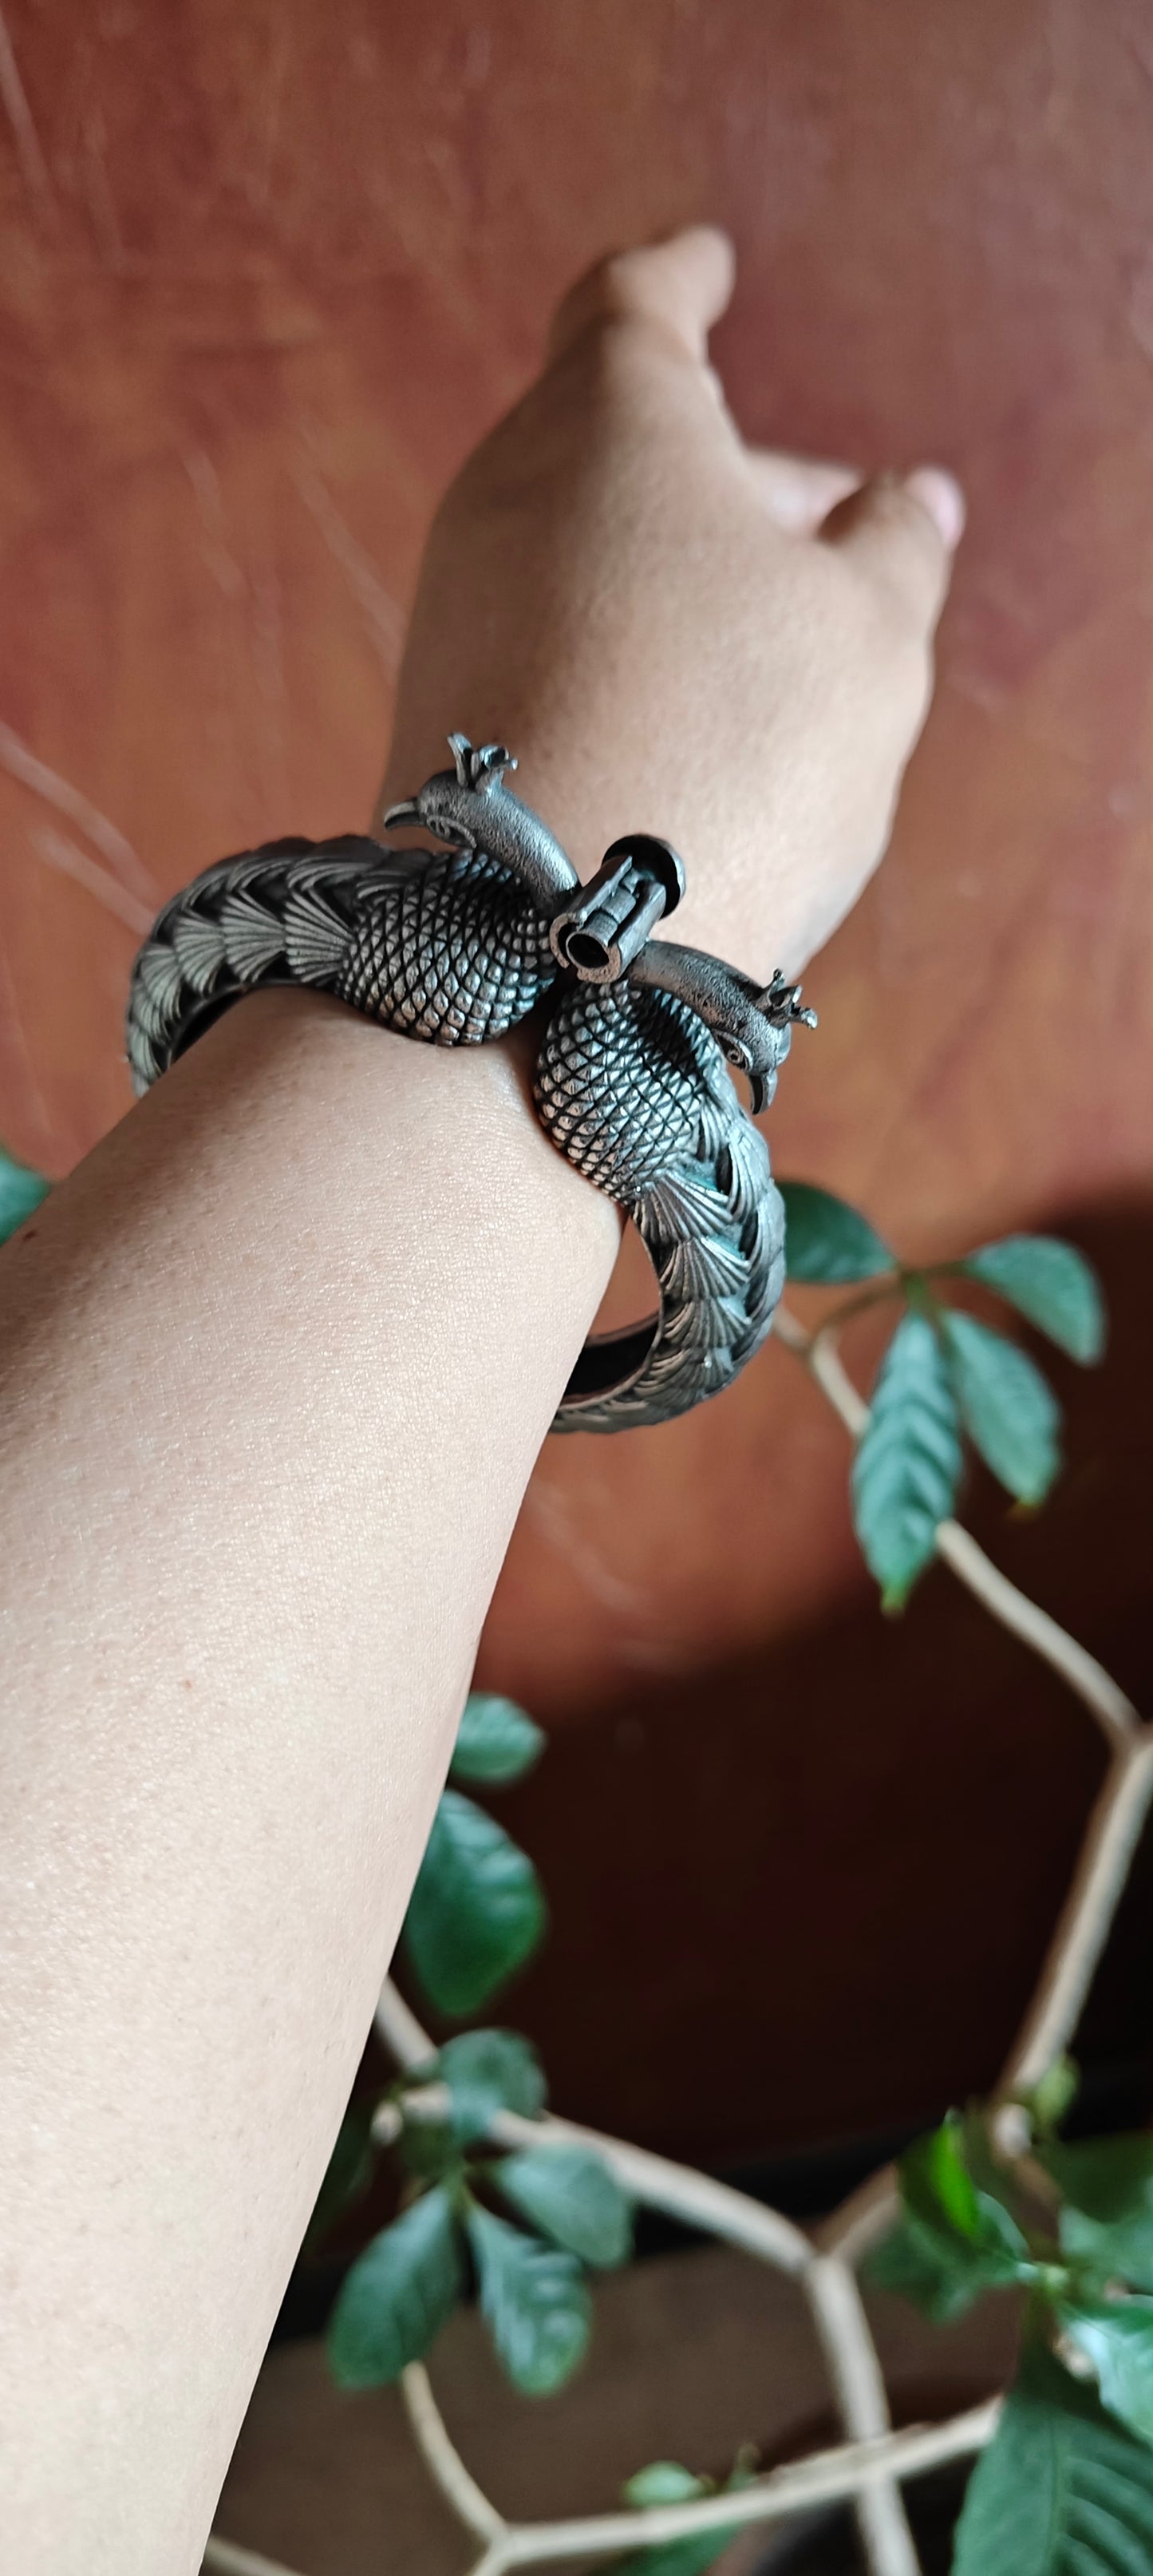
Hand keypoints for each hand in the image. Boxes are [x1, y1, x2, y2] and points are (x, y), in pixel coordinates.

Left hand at [378, 225, 962, 984]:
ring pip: (580, 544)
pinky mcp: (440, 710)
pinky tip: (687, 720)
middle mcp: (507, 488)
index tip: (704, 260)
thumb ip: (893, 545)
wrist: (548, 941)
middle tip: (822, 513)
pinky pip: (545, 636)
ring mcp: (458, 603)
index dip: (681, 277)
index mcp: (612, 416)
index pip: (637, 301)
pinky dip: (621, 644)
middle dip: (724, 463)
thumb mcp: (867, 635)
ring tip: (772, 634)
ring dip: (676, 568)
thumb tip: (904, 500)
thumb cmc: (728, 753)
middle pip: (615, 435)